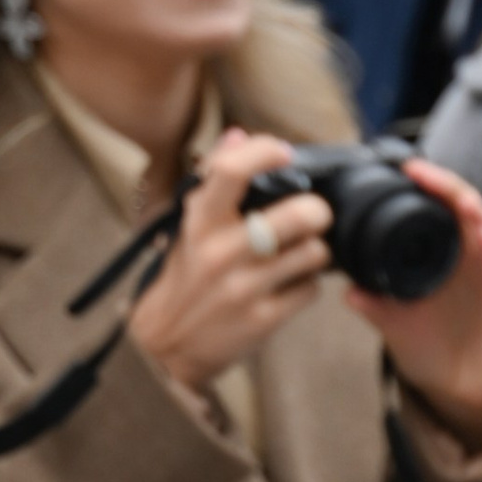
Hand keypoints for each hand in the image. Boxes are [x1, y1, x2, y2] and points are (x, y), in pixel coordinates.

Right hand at [127, 128, 330, 400]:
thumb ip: (214, 180)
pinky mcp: (262, 319)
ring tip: (300, 253)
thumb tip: (239, 136)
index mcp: (199, 221)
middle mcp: (220, 251)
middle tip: (313, 215)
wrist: (164, 346)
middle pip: (298, 214)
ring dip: (315, 251)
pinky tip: (290, 284)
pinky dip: (307, 285)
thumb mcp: (189, 226)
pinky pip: (310, 290)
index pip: (231, 171)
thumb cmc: (185, 276)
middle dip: (317, 211)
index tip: (284, 152)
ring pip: (313, 252)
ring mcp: (243, 287)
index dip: (265, 152)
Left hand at [363, 156, 481, 448]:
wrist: (455, 387)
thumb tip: (345, 288)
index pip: (446, 209)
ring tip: (460, 201)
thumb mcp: (392, 320)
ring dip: (477, 216)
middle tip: (424, 173)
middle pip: (472, 212)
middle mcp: (475, 261)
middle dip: (452, 189)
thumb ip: (373, 301)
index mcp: (449, 255)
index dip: (433, 186)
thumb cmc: (429, 345)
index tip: (409, 169)